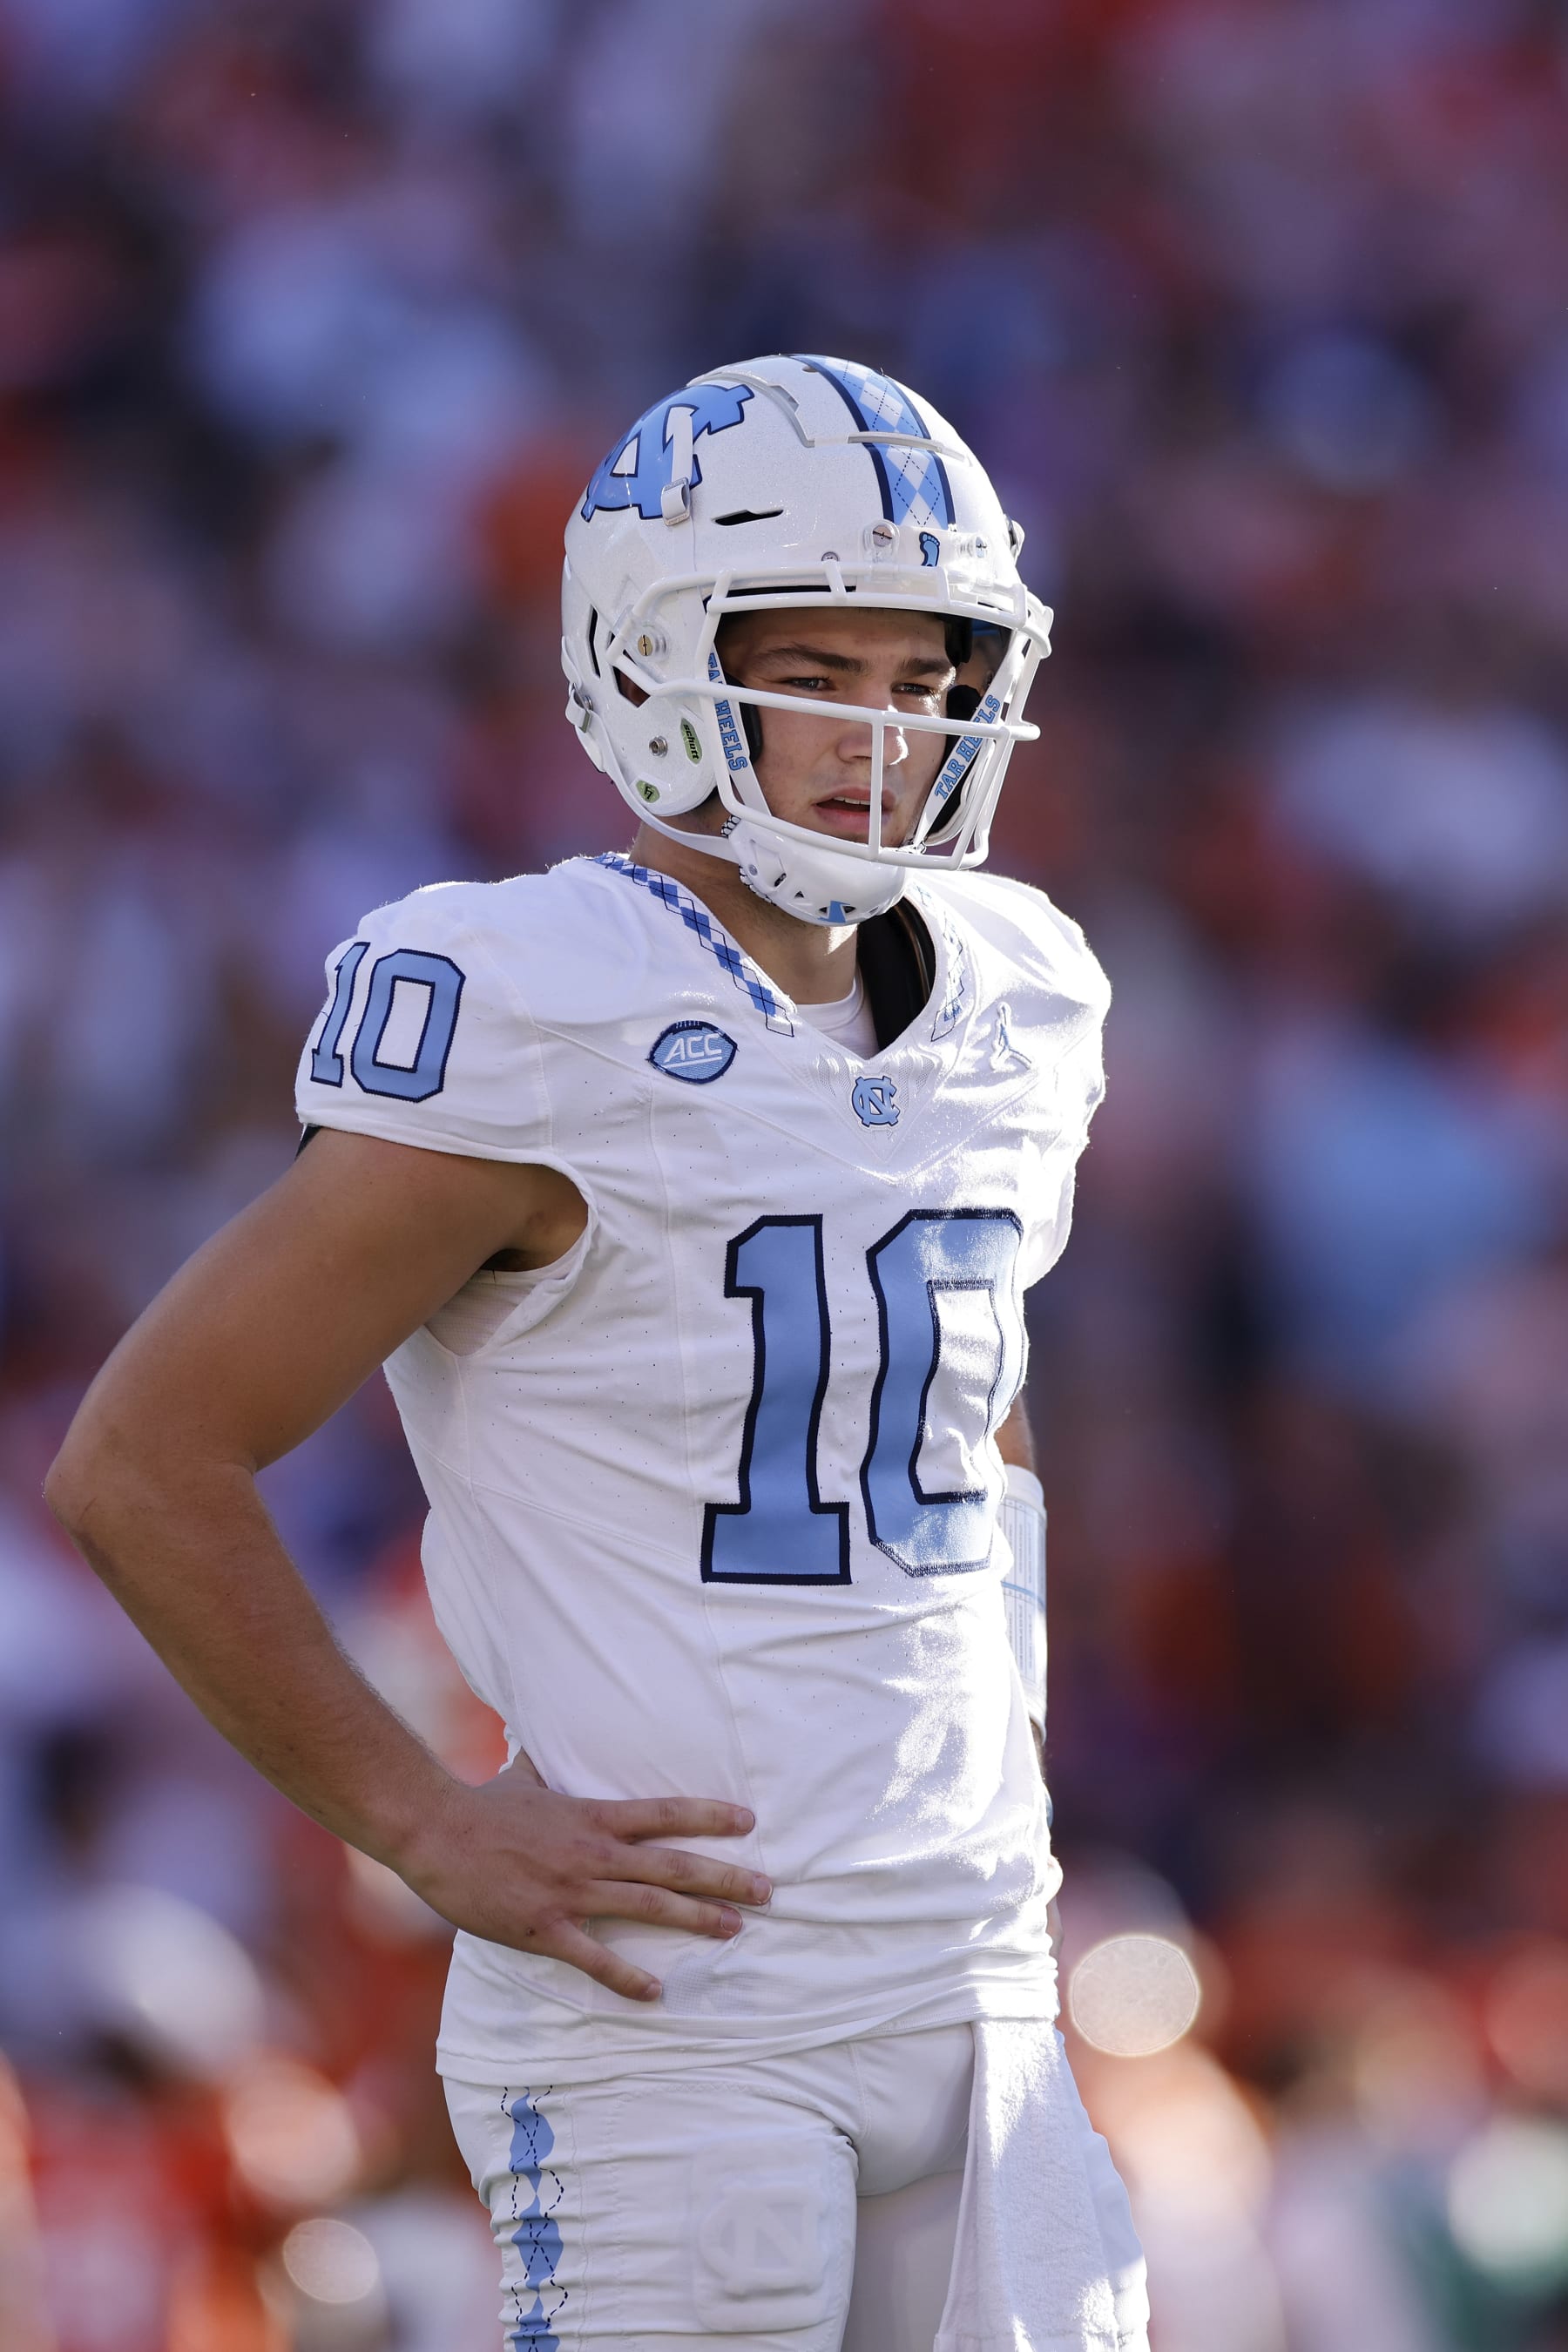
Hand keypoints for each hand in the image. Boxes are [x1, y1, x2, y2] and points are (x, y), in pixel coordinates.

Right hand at [394, 1753, 769, 2001]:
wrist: (436, 1832)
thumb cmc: (481, 1805)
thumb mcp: (524, 1776)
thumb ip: (547, 1766)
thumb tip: (544, 1739)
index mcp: (592, 1817)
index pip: (664, 1813)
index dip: (709, 1817)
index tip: (748, 1823)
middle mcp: (592, 1853)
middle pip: (672, 1865)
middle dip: (723, 1878)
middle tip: (767, 1890)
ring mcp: (571, 1891)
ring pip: (648, 1906)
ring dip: (695, 1920)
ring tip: (735, 1930)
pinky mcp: (544, 1927)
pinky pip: (594, 1956)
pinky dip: (627, 1977)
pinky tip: (657, 1993)